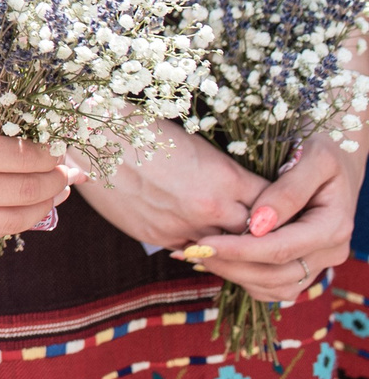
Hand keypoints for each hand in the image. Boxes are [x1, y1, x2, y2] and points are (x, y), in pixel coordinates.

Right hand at [0, 115, 68, 248]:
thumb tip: (18, 137)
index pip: (20, 153)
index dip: (48, 151)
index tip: (59, 145)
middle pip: (27, 187)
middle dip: (55, 178)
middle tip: (70, 170)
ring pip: (17, 217)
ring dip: (43, 204)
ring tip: (54, 191)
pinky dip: (13, 220)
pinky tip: (20, 210)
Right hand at [72, 120, 266, 251]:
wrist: (92, 135)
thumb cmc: (145, 128)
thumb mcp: (196, 144)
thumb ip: (225, 174)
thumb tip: (247, 193)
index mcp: (225, 178)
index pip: (275, 205)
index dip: (284, 208)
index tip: (286, 206)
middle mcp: (210, 208)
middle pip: (257, 235)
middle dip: (265, 233)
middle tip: (270, 229)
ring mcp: (183, 226)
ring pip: (227, 250)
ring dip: (234, 245)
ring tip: (237, 236)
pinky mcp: (158, 236)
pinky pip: (193, 250)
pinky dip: (203, 245)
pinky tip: (203, 234)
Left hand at [187, 132, 364, 301]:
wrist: (337, 157)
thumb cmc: (321, 148)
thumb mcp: (312, 157)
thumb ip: (288, 190)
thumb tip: (258, 222)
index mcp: (333, 227)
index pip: (281, 249)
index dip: (240, 250)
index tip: (203, 243)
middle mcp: (330, 251)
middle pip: (276, 274)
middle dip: (231, 265)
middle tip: (191, 251)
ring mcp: (319, 261)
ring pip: (275, 286)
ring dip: (235, 275)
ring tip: (198, 256)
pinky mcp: (305, 264)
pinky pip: (275, 285)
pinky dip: (246, 278)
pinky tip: (217, 260)